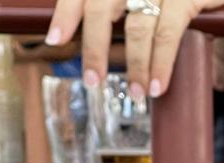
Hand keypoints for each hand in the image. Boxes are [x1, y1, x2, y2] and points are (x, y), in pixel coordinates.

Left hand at [46, 0, 223, 98]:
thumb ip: (122, 5)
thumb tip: (98, 36)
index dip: (66, 13)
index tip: (55, 40)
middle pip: (100, 8)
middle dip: (95, 48)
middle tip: (92, 80)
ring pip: (136, 27)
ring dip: (135, 65)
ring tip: (137, 93)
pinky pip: (168, 33)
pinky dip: (161, 62)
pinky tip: (158, 85)